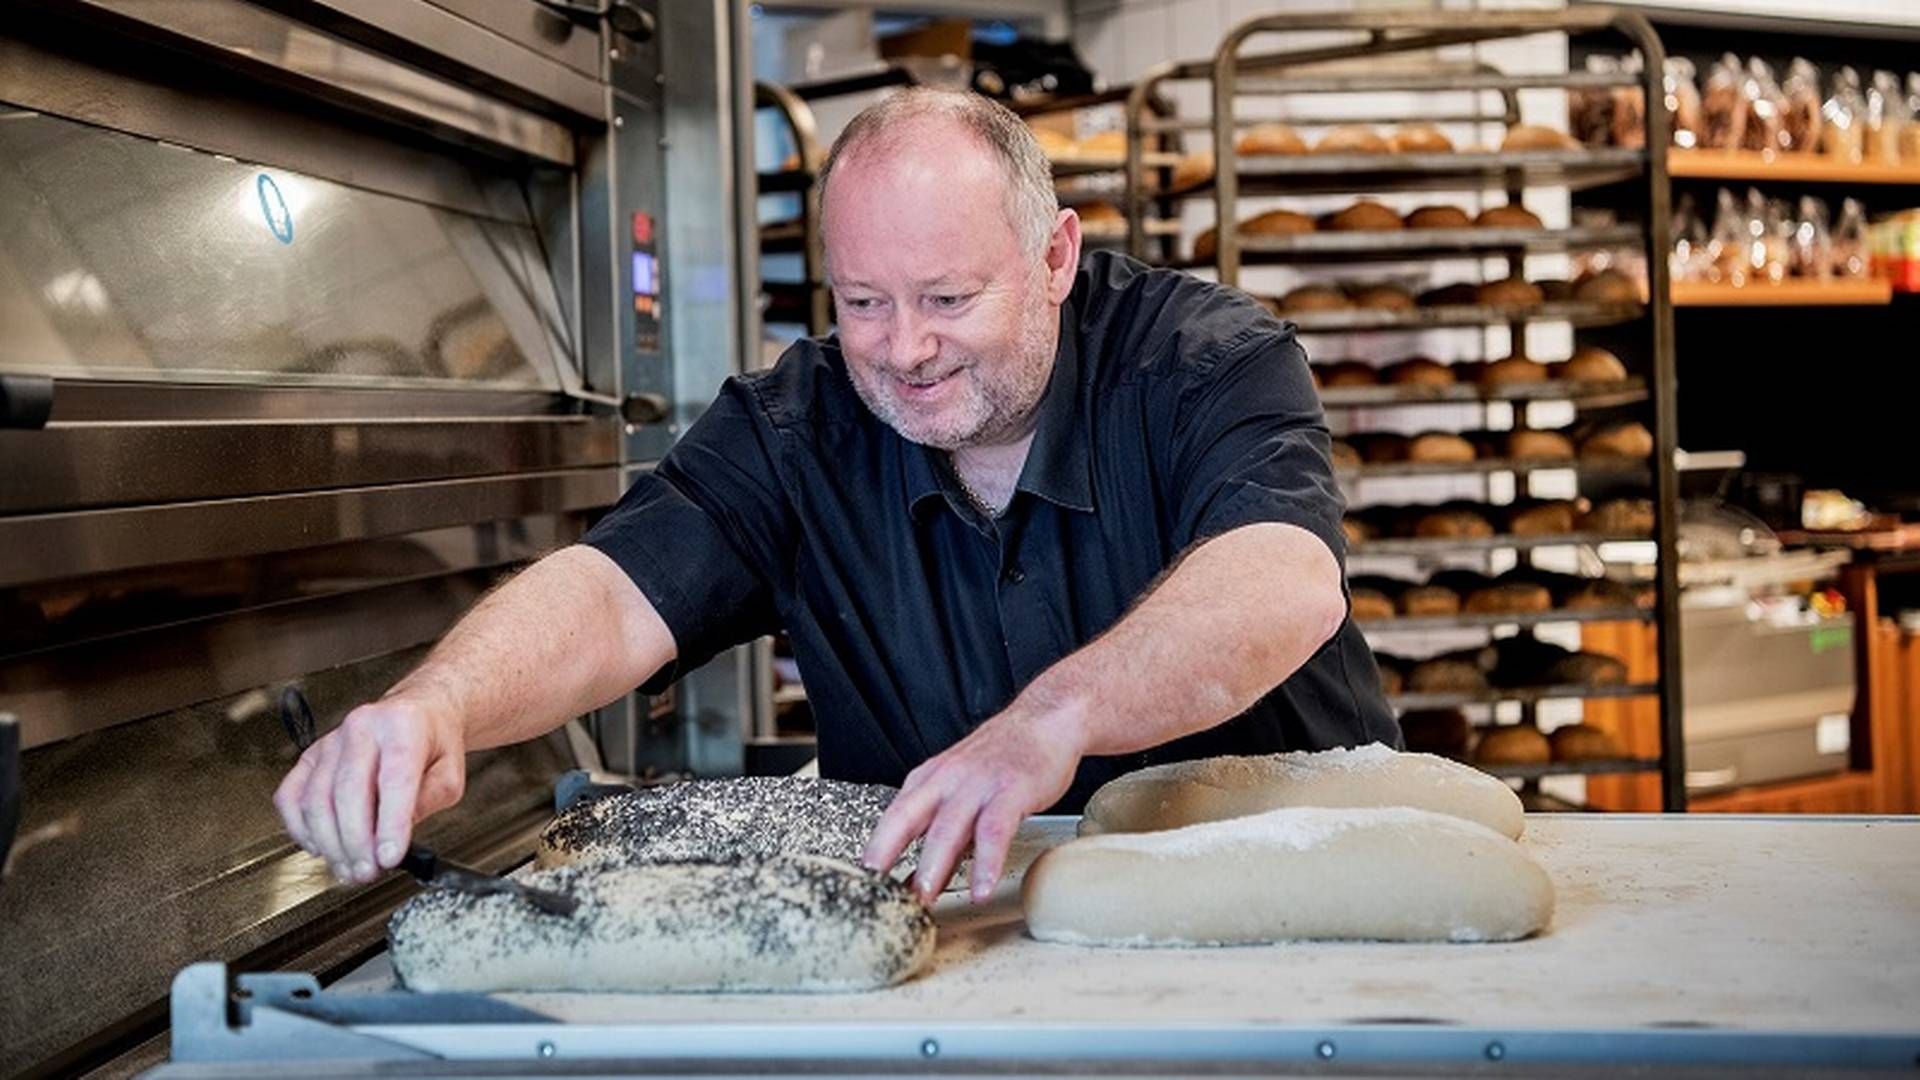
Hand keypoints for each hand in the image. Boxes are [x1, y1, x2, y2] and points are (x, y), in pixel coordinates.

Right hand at [272, 696, 465, 882]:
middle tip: (368, 871)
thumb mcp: (452, 772)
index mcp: (402, 726)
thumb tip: (397, 834)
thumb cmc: (434, 742)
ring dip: (330, 843)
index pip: (394, 779)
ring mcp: (331, 742)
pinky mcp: (311, 756)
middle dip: (356, 842)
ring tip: (349, 868)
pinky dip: (300, 828)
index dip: (390, 824)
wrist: (418, 713)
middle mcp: (362, 728)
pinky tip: (320, 847)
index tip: (390, 857)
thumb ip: (429, 801)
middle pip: (348, 791)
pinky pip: (291, 796)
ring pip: (316, 799)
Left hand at [862, 702, 1084, 903]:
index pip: (891, 818)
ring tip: (926, 900)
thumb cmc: (1002, 758)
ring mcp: (977, 784)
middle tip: (881, 897)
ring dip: (933, 867)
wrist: (1045, 719)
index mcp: (928, 780)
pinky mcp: (1011, 791)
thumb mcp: (960, 788)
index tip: (863, 884)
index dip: (873, 851)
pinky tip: (981, 888)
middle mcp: (946, 779)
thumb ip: (941, 830)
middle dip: (889, 859)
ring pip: (947, 828)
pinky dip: (986, 862)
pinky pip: (994, 831)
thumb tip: (922, 877)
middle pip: (907, 820)